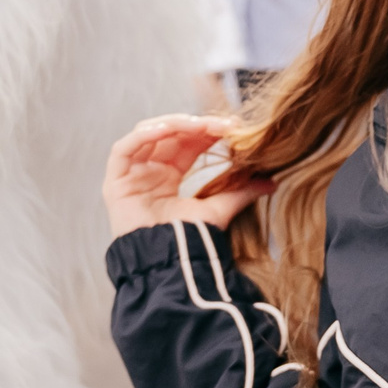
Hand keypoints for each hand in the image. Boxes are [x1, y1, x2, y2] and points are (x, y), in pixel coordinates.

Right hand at [102, 114, 273, 238]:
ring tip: (199, 125)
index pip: (186, 143)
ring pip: (147, 134)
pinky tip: (167, 129)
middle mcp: (148, 173)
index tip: (232, 126)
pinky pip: (124, 149)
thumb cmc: (189, 241)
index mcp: (168, 178)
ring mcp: (131, 176)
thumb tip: (272, 182)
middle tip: (221, 123)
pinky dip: (144, 135)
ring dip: (173, 124)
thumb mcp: (218, 210)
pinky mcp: (115, 182)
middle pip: (169, 135)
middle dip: (195, 125)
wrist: (168, 264)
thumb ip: (241, 192)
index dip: (207, 131)